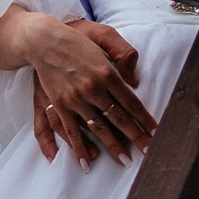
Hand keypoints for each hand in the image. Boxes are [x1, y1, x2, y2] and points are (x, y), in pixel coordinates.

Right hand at [0, 10, 152, 166]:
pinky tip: (84, 162)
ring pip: (97, 129)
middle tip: (148, 152)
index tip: (155, 132)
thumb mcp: (105, 36)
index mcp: (106, 73)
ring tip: (124, 161)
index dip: (144, 119)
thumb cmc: (76, 38)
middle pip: (118, 119)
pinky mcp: (57, 104)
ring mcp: (73, 99)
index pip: (131, 102)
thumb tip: (135, 82)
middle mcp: (92, 88)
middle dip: (135, 137)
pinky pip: (69, 131)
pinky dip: (76, 147)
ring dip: (111, 147)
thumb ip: (125, 54)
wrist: (43, 39)